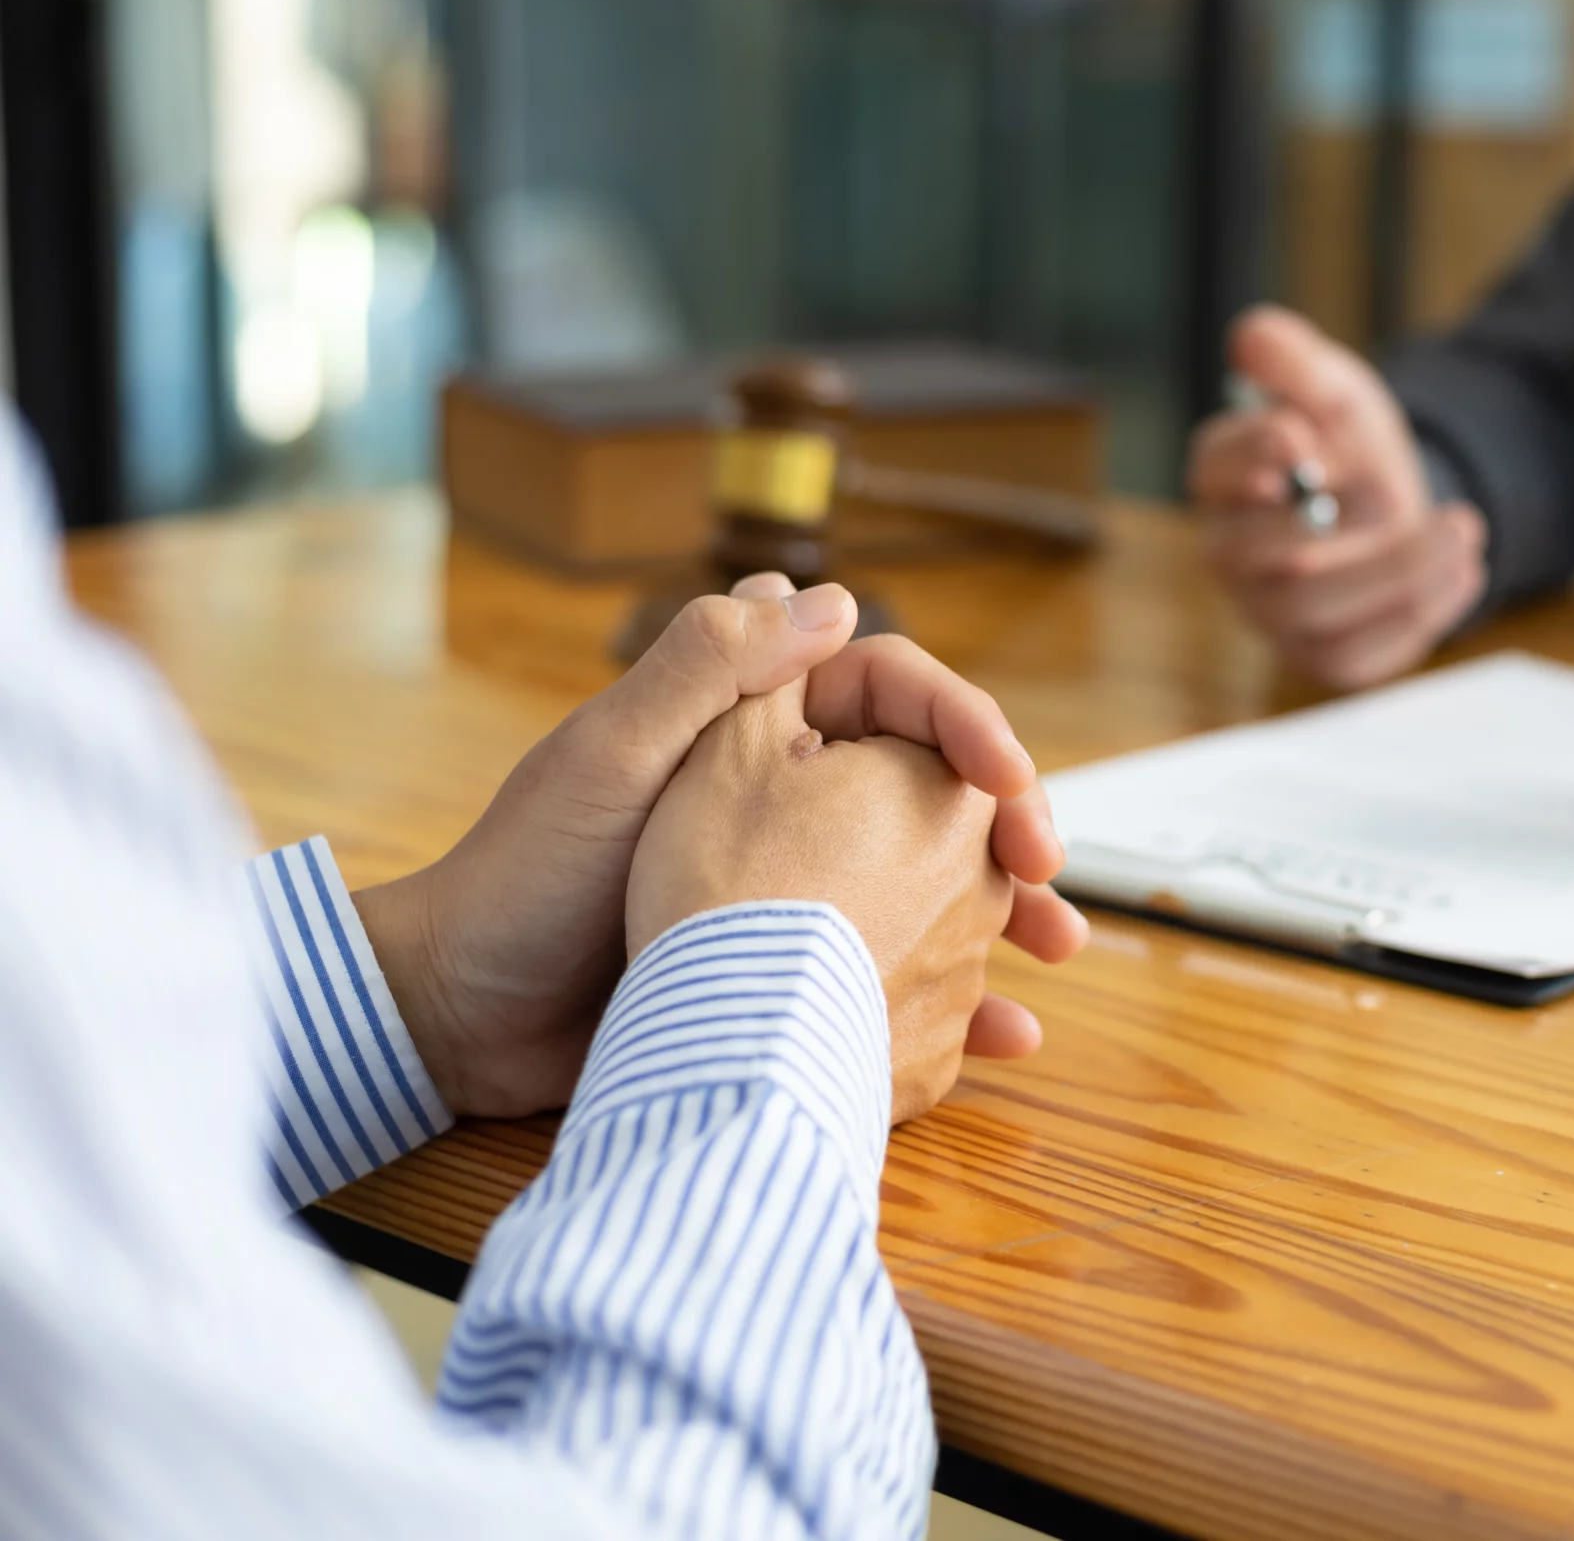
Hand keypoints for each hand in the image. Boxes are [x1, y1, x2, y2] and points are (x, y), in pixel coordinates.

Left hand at [358, 578, 1082, 1117]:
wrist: (461, 1015)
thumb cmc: (522, 876)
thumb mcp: (611, 759)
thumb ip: (706, 669)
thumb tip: (826, 592)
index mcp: (751, 723)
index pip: (894, 694)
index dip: (969, 727)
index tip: (1016, 783)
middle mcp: (785, 792)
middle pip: (933, 788)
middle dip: (1008, 826)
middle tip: (1052, 876)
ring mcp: (793, 882)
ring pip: (934, 879)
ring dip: (1004, 913)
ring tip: (1060, 954)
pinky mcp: (789, 963)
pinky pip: (896, 968)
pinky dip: (954, 996)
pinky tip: (1005, 1034)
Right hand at [1188, 305, 1485, 687]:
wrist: (1394, 507)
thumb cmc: (1347, 447)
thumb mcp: (1333, 388)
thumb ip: (1296, 362)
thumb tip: (1251, 338)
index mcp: (1223, 478)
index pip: (1215, 467)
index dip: (1254, 454)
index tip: (1305, 440)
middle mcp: (1234, 552)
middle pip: (1257, 553)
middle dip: (1331, 524)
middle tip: (1393, 495)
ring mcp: (1272, 612)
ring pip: (1314, 610)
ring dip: (1396, 572)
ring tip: (1462, 529)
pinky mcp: (1320, 655)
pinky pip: (1356, 656)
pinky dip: (1417, 617)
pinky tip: (1463, 572)